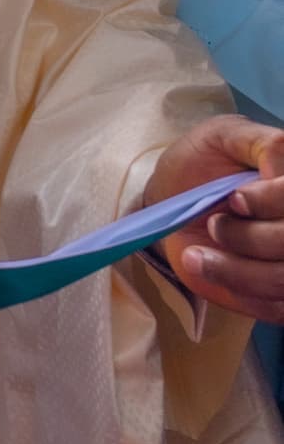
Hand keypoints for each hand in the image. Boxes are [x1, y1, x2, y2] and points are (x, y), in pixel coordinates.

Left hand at [148, 115, 283, 323]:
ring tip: (200, 251)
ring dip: (237, 269)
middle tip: (216, 223)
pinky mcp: (278, 294)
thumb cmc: (201, 164)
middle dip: (250, 238)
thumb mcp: (224, 136)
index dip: (272, 202)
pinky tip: (204, 264)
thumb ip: (264, 144)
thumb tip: (283, 170)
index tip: (236, 199)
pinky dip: (235, 289)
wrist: (172, 202)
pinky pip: (275, 307)